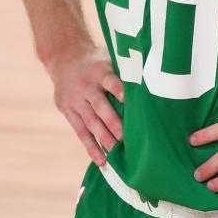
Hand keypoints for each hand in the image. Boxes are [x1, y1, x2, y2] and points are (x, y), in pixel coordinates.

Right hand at [44, 43, 123, 165]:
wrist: (64, 57)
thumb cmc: (97, 61)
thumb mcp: (109, 57)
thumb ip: (126, 69)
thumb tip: (154, 79)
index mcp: (100, 71)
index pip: (111, 81)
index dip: (119, 90)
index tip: (129, 101)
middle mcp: (86, 86)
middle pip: (100, 106)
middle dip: (112, 122)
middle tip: (124, 138)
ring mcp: (75, 100)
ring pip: (90, 122)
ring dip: (103, 138)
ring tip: (115, 153)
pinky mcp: (67, 111)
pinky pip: (80, 132)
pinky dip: (90, 147)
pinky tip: (101, 160)